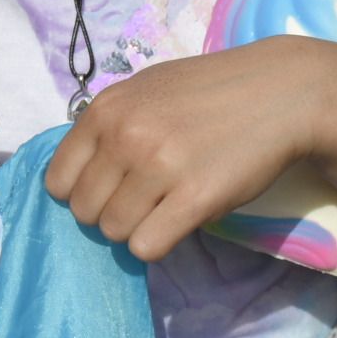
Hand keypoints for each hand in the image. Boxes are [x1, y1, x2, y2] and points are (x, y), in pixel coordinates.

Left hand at [47, 40, 336, 261]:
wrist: (278, 93)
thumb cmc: (209, 92)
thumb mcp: (145, 91)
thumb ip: (109, 124)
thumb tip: (77, 172)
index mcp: (106, 110)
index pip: (58, 181)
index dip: (80, 193)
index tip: (107, 190)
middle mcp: (125, 137)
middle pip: (85, 212)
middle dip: (109, 213)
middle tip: (142, 201)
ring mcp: (159, 167)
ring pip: (115, 232)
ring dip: (136, 229)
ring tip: (164, 207)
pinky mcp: (195, 198)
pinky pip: (148, 246)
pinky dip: (158, 243)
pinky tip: (178, 221)